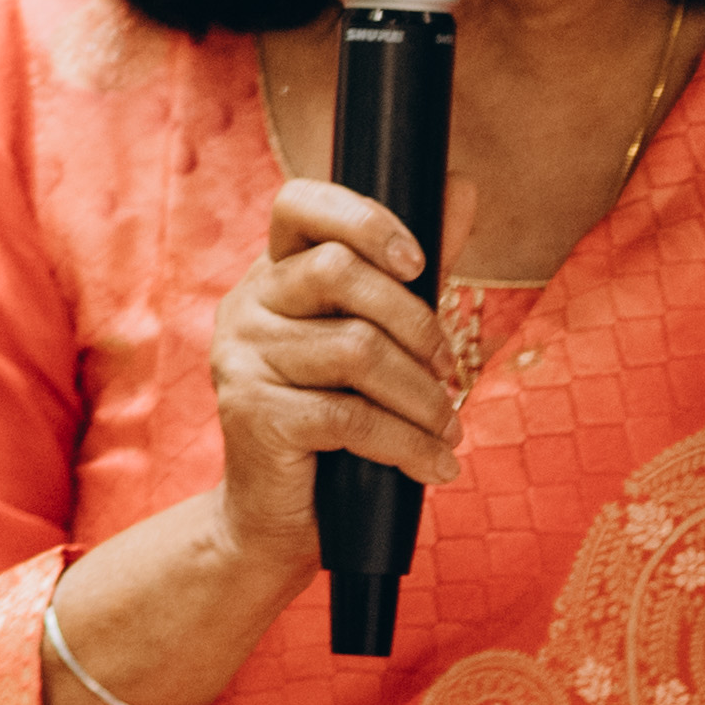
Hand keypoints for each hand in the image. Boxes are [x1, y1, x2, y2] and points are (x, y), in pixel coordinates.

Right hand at [203, 174, 462, 566]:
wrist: (276, 518)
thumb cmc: (334, 424)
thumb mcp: (375, 340)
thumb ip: (413, 272)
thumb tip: (463, 186)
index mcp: (271, 278)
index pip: (297, 204)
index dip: (364, 218)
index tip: (418, 264)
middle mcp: (245, 306)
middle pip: (339, 273)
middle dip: (419, 324)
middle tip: (450, 372)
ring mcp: (240, 358)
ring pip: (357, 349)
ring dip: (424, 397)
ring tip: (447, 429)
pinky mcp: (252, 412)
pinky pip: (351, 415)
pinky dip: (409, 444)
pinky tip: (434, 466)